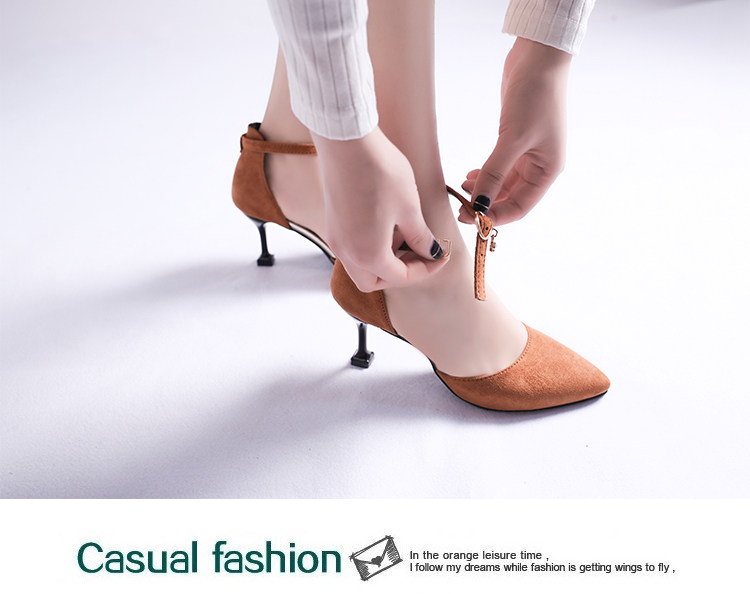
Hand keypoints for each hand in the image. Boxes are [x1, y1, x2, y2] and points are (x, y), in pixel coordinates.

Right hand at [313, 127, 447, 291]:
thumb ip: (420, 237)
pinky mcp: (332, 223)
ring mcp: (336, 238)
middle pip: (374, 281)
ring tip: (405, 233)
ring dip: (385, 260)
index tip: (442, 254)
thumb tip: (430, 252)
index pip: (401, 278)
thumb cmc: (380, 171)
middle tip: (420, 253)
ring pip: (361, 266)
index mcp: (369, 254)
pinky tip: (387, 222)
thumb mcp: (409, 207)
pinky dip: (371, 246)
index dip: (426, 269)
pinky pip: (353, 248)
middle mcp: (347, 252)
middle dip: (399, 273)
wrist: (346, 140)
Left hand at [459, 37, 572, 225]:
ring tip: (461, 189)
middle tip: (460, 208)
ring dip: (483, 190)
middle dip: (486, 205)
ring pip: (503, 184)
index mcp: (548, 171)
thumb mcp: (512, 139)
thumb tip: (478, 204)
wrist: (538, 58)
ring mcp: (528, 153)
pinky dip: (484, 174)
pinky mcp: (515, 141)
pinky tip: (469, 175)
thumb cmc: (534, 96)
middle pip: (511, 198)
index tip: (470, 219)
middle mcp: (540, 166)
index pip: (520, 207)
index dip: (495, 216)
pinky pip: (499, 168)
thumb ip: (494, 173)